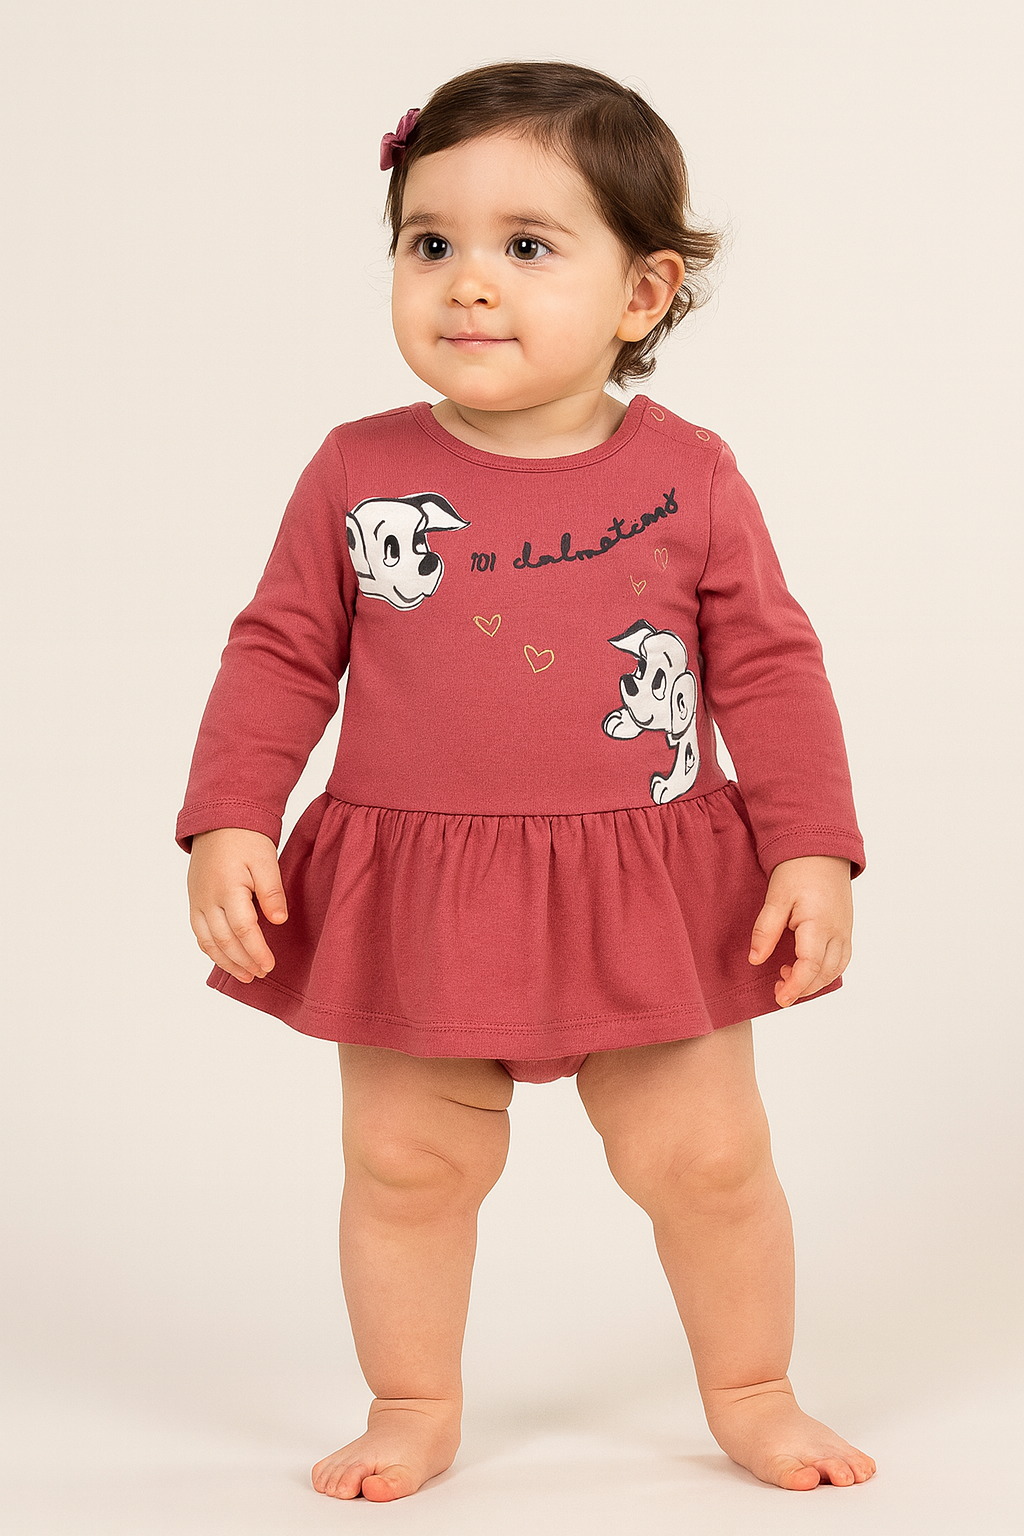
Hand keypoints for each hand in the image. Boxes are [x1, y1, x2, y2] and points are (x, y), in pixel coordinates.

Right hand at [187, 827, 287, 982]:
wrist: (219, 822)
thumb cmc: (246, 840)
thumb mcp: (266, 861)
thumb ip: (272, 892)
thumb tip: (278, 921)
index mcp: (228, 888)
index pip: (244, 929)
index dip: (257, 950)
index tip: (270, 965)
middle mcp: (208, 898)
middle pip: (224, 940)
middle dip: (243, 961)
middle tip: (260, 974)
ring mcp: (198, 901)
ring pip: (208, 941)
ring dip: (226, 961)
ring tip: (245, 975)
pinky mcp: (194, 901)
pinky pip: (199, 933)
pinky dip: (211, 950)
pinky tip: (225, 959)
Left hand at [748, 855, 852, 1007]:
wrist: (821, 850)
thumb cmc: (797, 870)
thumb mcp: (776, 897)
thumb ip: (766, 930)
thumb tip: (756, 960)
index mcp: (819, 925)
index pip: (810, 967)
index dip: (795, 987)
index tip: (779, 998)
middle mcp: (838, 932)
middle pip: (824, 974)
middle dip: (801, 988)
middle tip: (776, 986)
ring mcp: (845, 930)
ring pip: (835, 969)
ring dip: (814, 981)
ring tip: (787, 974)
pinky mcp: (846, 928)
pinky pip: (841, 959)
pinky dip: (825, 970)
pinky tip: (806, 966)